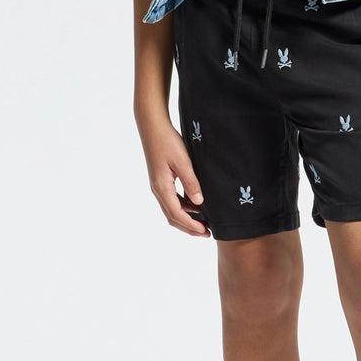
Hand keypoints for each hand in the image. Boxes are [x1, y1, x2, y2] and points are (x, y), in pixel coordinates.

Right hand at [137, 115, 210, 236]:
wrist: (153, 127)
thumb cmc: (168, 142)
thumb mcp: (183, 162)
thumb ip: (191, 183)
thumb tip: (199, 203)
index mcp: (162, 188)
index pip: (177, 215)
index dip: (191, 226)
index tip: (205, 232)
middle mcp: (158, 190)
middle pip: (173, 217)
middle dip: (189, 227)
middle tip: (207, 233)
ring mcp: (159, 185)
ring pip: (173, 209)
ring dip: (187, 218)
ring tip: (204, 221)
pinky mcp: (162, 180)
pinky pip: (173, 199)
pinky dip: (184, 207)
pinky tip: (197, 205)